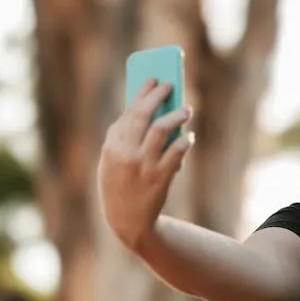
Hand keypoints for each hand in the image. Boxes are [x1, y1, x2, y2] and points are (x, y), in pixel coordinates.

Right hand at [98, 78, 192, 250]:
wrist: (127, 222)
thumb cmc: (119, 186)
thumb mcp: (110, 162)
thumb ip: (120, 138)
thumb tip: (139, 110)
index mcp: (112, 147)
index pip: (128, 112)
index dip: (142, 93)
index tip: (153, 78)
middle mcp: (126, 153)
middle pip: (144, 115)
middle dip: (158, 96)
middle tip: (171, 85)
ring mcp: (143, 166)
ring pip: (163, 129)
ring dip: (177, 115)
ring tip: (187, 109)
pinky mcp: (160, 178)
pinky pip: (176, 152)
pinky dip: (185, 141)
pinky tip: (189, 136)